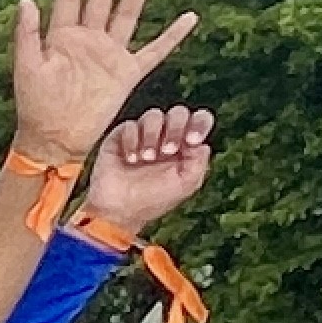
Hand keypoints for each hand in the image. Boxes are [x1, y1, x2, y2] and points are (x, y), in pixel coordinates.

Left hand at [11, 0, 198, 167]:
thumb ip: (26, 35)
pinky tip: (189, 17)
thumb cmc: (35, 106)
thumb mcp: (26, 68)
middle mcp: (88, 40)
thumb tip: (25, 1)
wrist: (55, 139)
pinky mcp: (127, 72)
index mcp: (61, 37)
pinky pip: (156, 50)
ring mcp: (110, 54)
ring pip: (127, 13)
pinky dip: (173, 35)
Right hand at [81, 105, 214, 229]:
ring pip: (154, 114)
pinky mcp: (120, 138)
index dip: (199, 124)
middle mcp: (165, 136)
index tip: (192, 141)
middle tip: (167, 150)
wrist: (119, 210)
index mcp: (185, 145)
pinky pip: (130, 125)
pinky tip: (130, 160)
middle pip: (178, 112)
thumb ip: (199, 162)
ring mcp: (142, 136)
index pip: (200, 120)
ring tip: (146, 158)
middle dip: (175, 129)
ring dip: (152, 135)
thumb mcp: (186, 185)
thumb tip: (202, 143)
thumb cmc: (153, 200)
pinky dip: (132, 141)